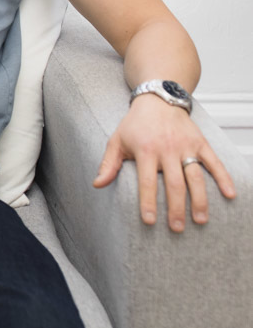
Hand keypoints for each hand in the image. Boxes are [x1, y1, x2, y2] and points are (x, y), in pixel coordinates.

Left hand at [93, 94, 235, 230]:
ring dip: (200, 200)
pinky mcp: (200, 143)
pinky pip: (214, 162)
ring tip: (200, 220)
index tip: (150, 221)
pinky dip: (224, 178)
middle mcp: (167, 149)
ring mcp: (186, 146)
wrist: (158, 100)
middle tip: (177, 228)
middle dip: (176, 208)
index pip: (147, 182)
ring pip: (195, 177)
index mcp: (145, 150)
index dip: (148, 202)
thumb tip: (97, 184)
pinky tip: (230, 195)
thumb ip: (109, 164)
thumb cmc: (135, 124)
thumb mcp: (117, 140)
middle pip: (174, 184)